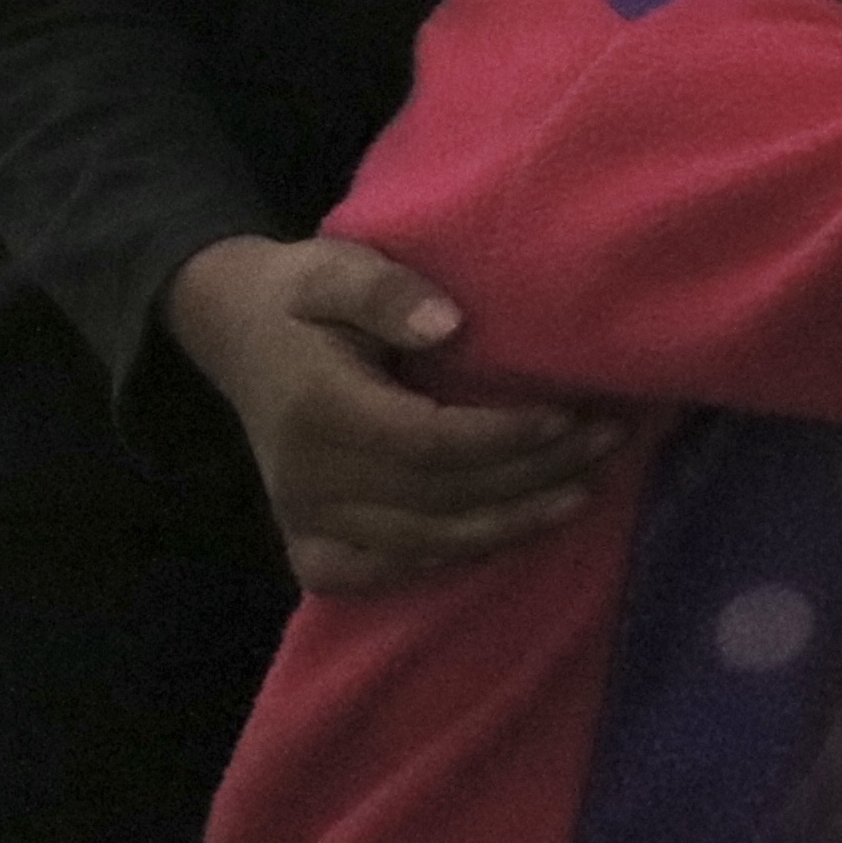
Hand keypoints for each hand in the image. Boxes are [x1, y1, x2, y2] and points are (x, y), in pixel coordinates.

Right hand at [160, 234, 617, 596]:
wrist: (232, 330)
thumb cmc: (299, 294)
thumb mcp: (335, 268)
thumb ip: (386, 292)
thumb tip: (448, 324)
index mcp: (318, 412)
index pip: (429, 444)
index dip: (506, 438)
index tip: (573, 415)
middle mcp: (307, 480)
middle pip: (439, 500)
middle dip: (533, 478)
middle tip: (609, 445)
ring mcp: (303, 520)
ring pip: (422, 545)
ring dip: (510, 526)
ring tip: (584, 493)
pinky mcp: (306, 543)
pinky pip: (381, 574)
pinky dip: (448, 561)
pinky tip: (509, 535)